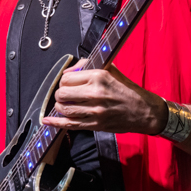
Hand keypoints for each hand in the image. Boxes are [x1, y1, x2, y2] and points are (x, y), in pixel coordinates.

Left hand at [42, 63, 166, 134]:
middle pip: (62, 93)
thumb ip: (88, 66)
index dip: (64, 80)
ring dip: (60, 106)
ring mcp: (95, 111)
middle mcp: (95, 93)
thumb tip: (69, 70)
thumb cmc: (127, 89)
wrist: (143, 111)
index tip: (68, 83)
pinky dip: (56, 123)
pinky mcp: (95, 125)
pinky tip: (47, 121)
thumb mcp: (111, 70)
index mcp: (98, 77)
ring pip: (64, 109)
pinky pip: (70, 125)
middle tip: (66, 94)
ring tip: (64, 104)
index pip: (66, 78)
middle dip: (61, 94)